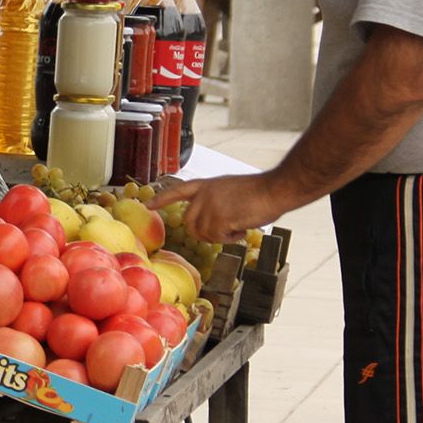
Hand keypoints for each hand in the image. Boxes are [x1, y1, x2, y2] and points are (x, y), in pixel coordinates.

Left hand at [154, 172, 286, 246]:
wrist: (274, 188)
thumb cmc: (260, 191)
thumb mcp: (230, 189)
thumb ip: (216, 201)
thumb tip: (214, 219)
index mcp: (206, 185)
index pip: (178, 191)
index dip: (162, 199)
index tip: (148, 205)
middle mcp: (204, 195)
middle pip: (190, 224)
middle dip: (204, 233)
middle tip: (225, 230)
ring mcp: (210, 206)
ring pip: (204, 234)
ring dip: (222, 236)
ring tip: (239, 223)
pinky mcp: (219, 218)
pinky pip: (219, 238)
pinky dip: (232, 237)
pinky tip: (243, 226)